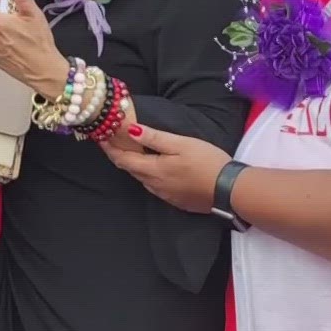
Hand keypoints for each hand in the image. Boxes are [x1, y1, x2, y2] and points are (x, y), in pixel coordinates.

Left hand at [101, 123, 231, 213]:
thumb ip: (155, 137)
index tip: (101, 136)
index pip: (123, 159)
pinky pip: (155, 186)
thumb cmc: (207, 162)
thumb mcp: (181, 144)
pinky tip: (154, 167)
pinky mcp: (177, 200)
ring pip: (142, 178)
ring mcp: (165, 195)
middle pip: (130, 169)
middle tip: (112, 141)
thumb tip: (130, 129)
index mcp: (153, 170)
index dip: (110, 148)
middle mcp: (154, 185)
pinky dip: (148, 174)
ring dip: (134, 165)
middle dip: (119, 155)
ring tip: (130, 151)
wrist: (229, 190)